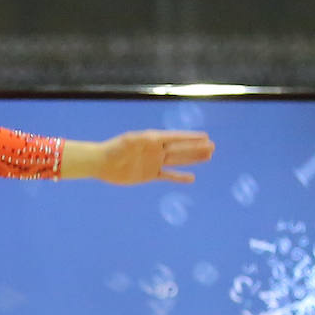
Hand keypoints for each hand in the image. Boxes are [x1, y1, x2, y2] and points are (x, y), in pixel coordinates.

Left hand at [93, 130, 214, 184]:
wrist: (101, 163)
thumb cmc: (112, 149)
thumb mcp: (124, 142)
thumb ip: (137, 140)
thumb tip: (148, 138)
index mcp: (152, 140)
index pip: (175, 138)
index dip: (189, 137)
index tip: (205, 136)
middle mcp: (156, 150)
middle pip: (180, 149)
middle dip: (196, 148)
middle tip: (213, 146)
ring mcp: (154, 162)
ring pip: (178, 161)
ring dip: (192, 159)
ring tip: (208, 156)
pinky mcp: (150, 174)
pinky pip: (168, 176)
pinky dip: (179, 177)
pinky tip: (191, 178)